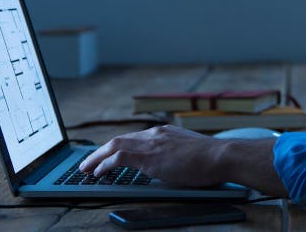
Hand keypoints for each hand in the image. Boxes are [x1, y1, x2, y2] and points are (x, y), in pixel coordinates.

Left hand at [79, 125, 223, 186]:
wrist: (220, 156)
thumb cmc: (211, 159)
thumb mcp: (189, 152)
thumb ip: (174, 154)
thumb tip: (168, 166)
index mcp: (164, 132)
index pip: (133, 138)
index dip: (116, 147)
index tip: (107, 155)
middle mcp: (154, 134)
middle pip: (119, 139)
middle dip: (100, 151)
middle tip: (88, 162)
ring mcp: (151, 144)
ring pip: (114, 146)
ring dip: (96, 158)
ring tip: (85, 169)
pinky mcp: (149, 157)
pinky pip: (119, 158)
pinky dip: (105, 165)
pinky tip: (98, 172)